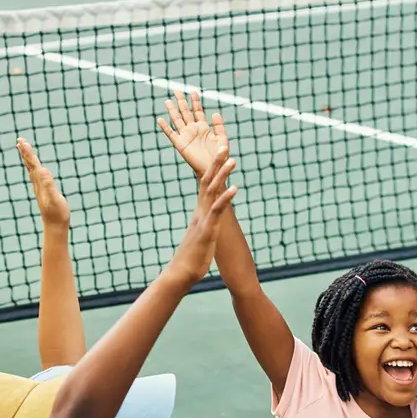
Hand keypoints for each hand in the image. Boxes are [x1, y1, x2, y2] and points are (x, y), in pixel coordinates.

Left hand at [16, 138, 69, 228]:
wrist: (55, 227)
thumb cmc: (57, 214)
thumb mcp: (55, 199)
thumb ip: (48, 185)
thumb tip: (42, 171)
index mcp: (40, 183)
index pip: (33, 164)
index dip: (28, 152)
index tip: (22, 141)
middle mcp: (38, 184)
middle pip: (29, 165)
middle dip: (25, 152)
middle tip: (20, 140)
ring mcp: (40, 188)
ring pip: (31, 169)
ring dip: (27, 158)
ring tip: (23, 149)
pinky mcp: (43, 191)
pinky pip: (36, 175)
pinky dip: (33, 167)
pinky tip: (33, 167)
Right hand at [157, 88, 227, 175]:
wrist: (213, 168)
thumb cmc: (220, 155)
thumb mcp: (222, 138)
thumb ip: (219, 125)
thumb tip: (214, 112)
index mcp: (204, 127)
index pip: (198, 111)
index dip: (195, 101)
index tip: (193, 91)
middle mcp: (193, 130)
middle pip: (185, 112)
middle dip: (181, 101)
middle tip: (176, 90)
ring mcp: (186, 136)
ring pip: (177, 120)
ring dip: (172, 111)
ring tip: (167, 101)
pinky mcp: (180, 145)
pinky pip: (171, 134)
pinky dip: (165, 127)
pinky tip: (160, 119)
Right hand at [164, 144, 237, 285]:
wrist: (181, 273)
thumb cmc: (191, 257)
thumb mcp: (200, 235)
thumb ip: (204, 225)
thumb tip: (207, 221)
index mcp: (200, 212)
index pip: (206, 184)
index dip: (213, 168)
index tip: (219, 153)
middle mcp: (200, 211)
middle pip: (208, 181)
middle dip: (216, 162)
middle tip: (224, 144)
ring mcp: (203, 220)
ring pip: (213, 192)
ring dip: (223, 175)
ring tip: (232, 159)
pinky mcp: (207, 230)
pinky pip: (218, 211)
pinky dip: (226, 199)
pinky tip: (235, 189)